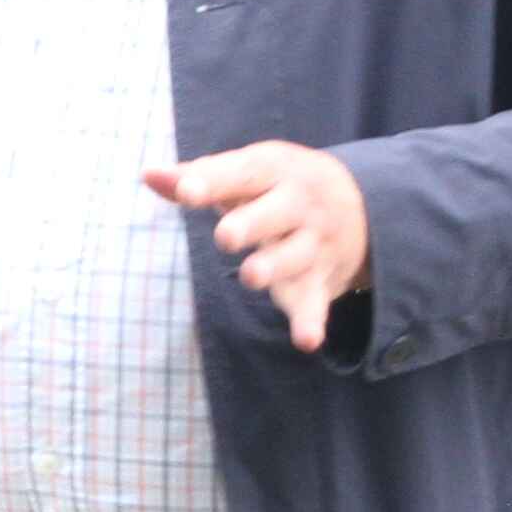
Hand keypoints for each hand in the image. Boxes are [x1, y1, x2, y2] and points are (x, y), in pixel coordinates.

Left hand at [147, 142, 370, 352]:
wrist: (363, 204)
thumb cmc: (278, 187)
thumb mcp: (246, 172)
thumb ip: (199, 177)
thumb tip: (149, 175)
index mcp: (273, 171)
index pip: (242, 173)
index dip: (213, 181)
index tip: (185, 192)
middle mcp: (298, 205)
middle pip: (277, 213)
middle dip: (251, 224)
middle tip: (225, 237)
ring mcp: (312, 244)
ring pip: (295, 256)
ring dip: (274, 267)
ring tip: (250, 276)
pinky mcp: (319, 280)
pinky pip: (316, 301)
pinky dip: (311, 321)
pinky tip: (306, 340)